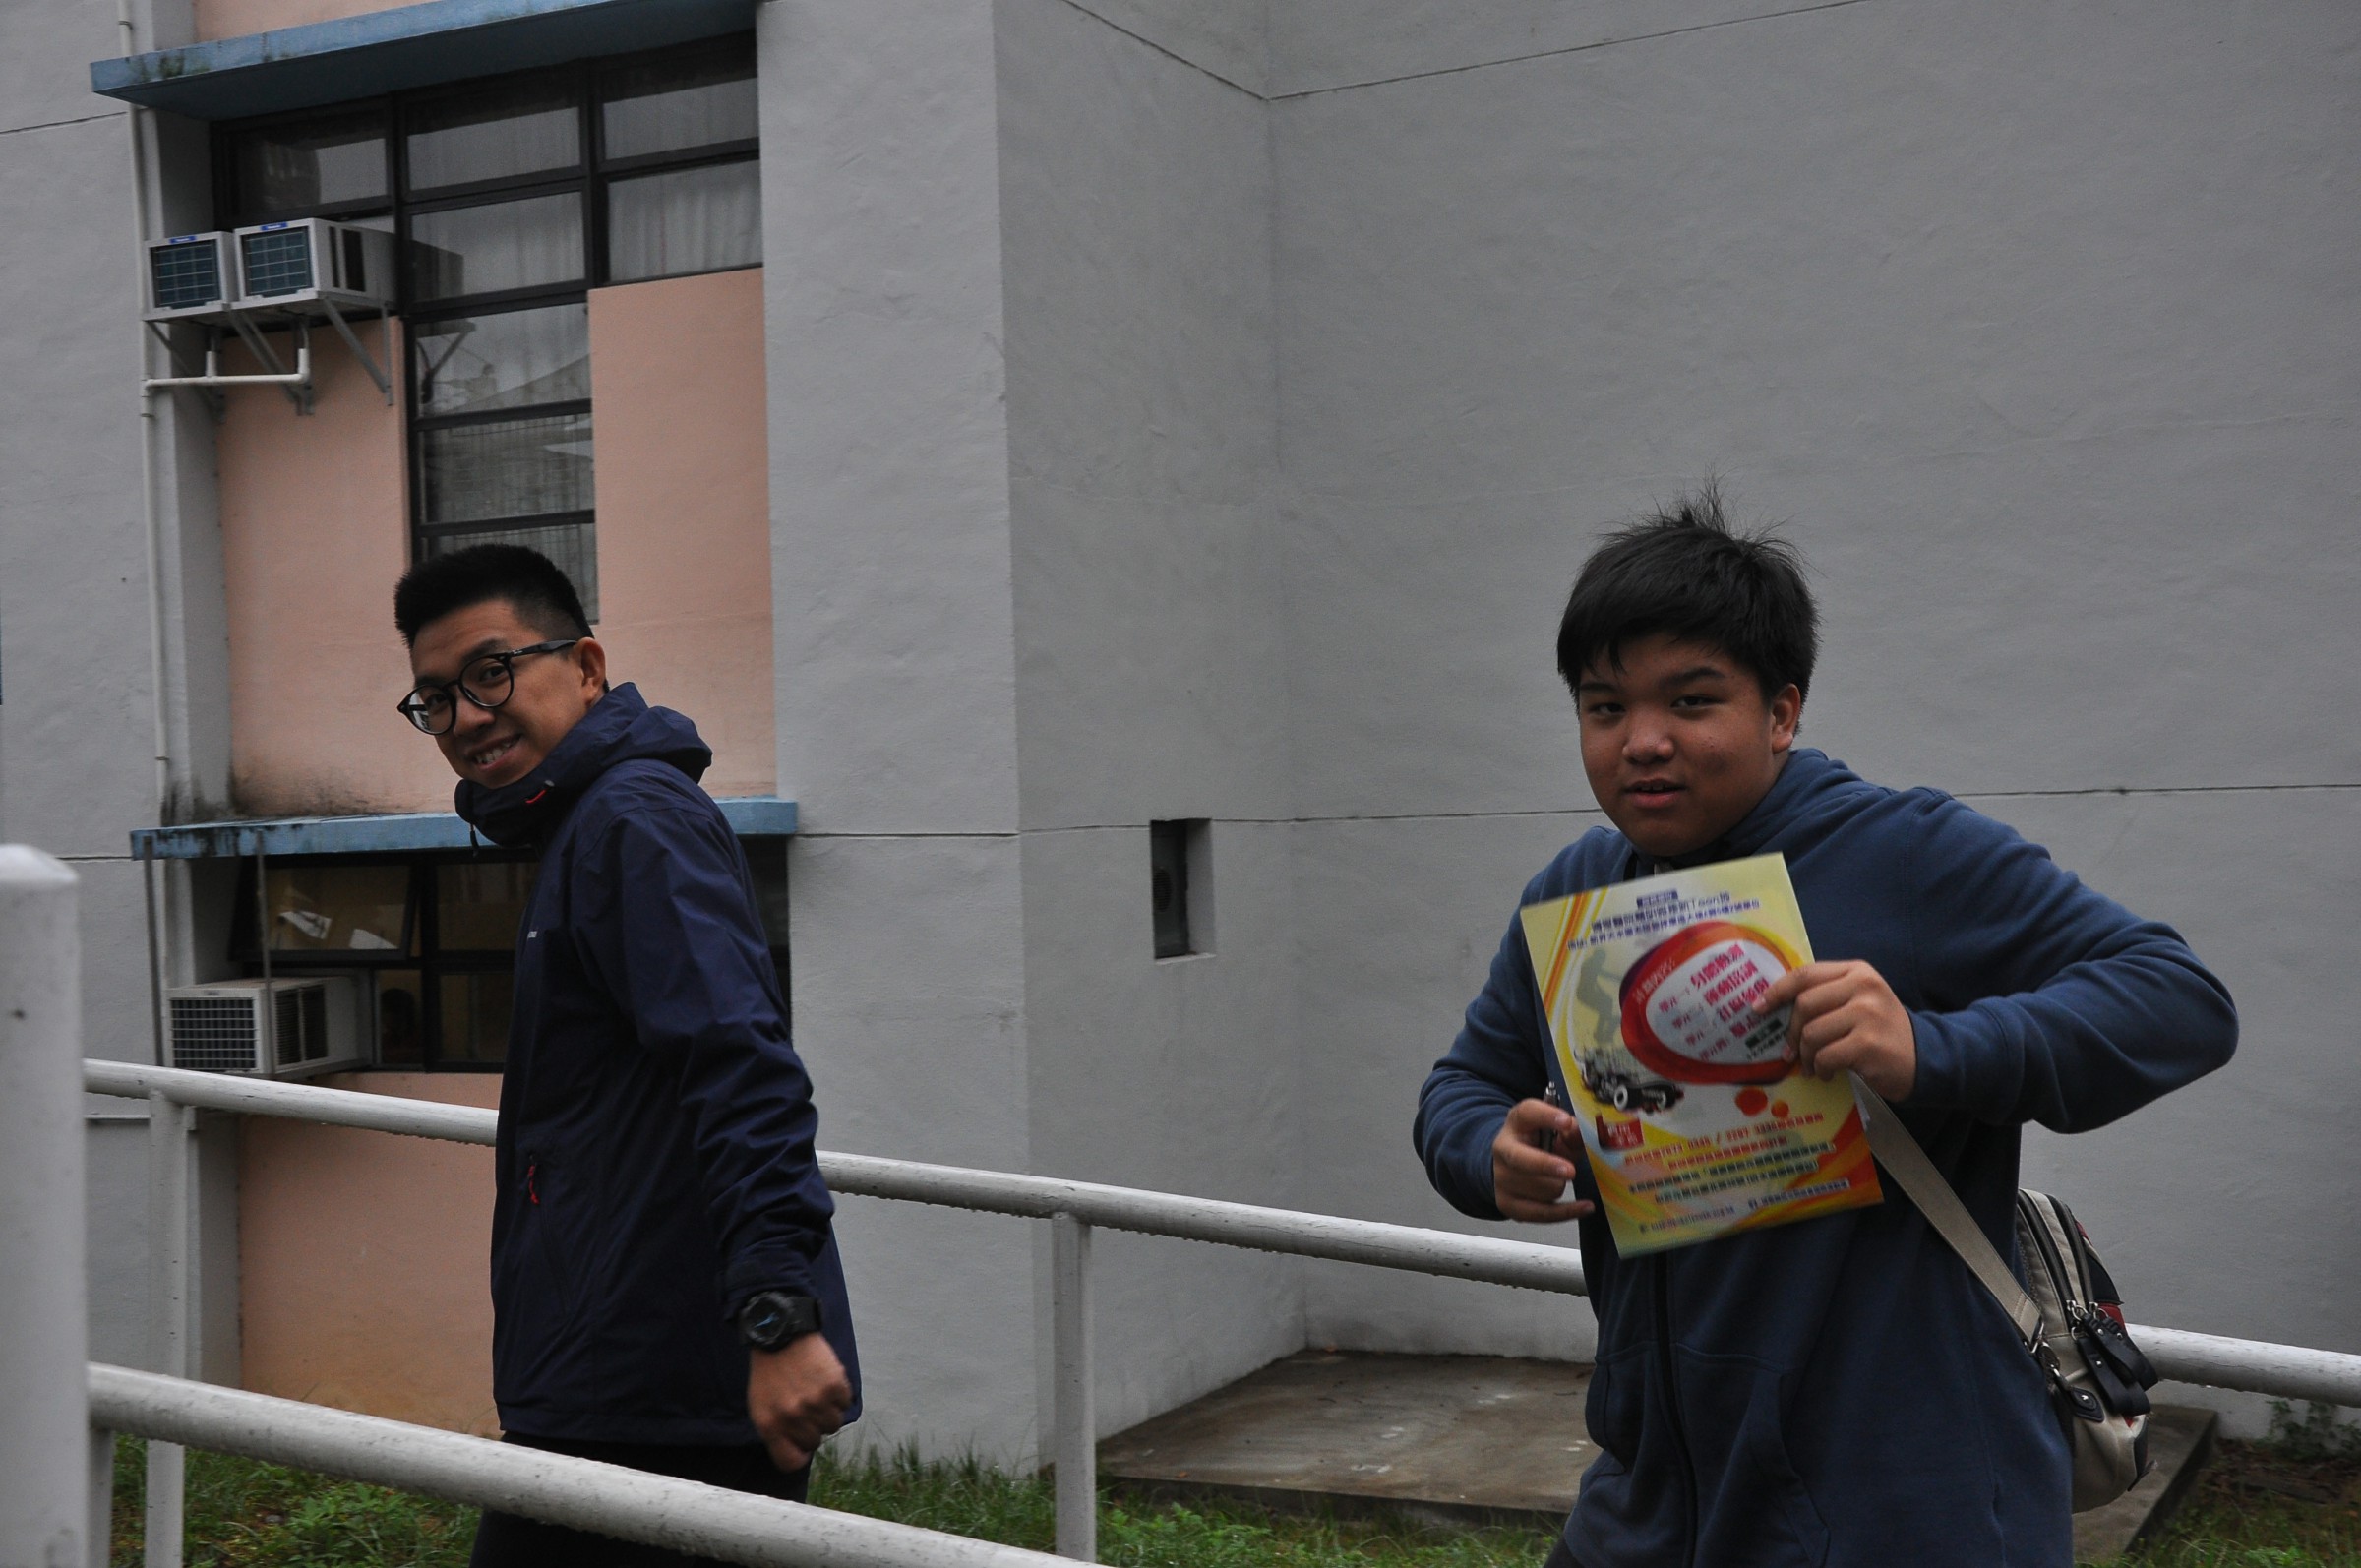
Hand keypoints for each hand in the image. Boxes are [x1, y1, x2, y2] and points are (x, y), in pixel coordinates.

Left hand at [748, 1332, 851, 1472]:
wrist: (780, 1333)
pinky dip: (840, 1395)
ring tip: (817, 1392)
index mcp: (770, 1425)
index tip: (802, 1445)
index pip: (790, 1462)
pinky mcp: (833, 1385)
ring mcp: (814, 1402)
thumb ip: (776, 1432)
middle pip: (815, 1442)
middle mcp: (792, 1417)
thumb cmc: (769, 1372)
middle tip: (807, 1406)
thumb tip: (798, 1451)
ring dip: (829, 1411)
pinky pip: (845, 1403)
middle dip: (813, 1427)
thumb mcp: (759, 1406)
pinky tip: (826, 1381)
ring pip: (834, 1425)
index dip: (799, 1455)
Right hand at [1490, 1098, 1594, 1222]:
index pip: (1527, 1113)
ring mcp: (1502, 1178)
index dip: (1547, 1116)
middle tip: (1570, 1170)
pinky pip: (1542, 1213)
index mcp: (1517, 1123)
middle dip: (1545, 1165)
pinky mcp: (1507, 1204)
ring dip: (1559, 1186)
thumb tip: (1585, 1133)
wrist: (1513, 1167)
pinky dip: (1567, 1211)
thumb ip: (1573, 1131)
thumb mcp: (1558, 1132)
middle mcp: (1503, 1149)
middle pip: (1520, 1159)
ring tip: (1560, 1179)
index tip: (1567, 1122)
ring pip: (1541, 1189)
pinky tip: (1585, 1207)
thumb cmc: (1541, 1146)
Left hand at [1753, 960, 1916, 1099]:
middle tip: (1790, 1051)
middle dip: (1791, 1031)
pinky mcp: (1869, 1044)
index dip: (1777, 991)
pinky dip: (1821, 1068)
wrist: (1924, 1056)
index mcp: (1856, 971)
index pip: (1805, 974)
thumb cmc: (1880, 1030)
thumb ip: (1825, 996)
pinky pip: (1826, 1056)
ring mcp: (1868, 1014)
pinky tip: (1828, 1073)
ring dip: (1806, 1056)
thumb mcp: (1858, 1001)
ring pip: (1812, 1033)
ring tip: (1813, 1066)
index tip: (1757, 1008)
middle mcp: (1863, 987)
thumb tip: (1773, 1006)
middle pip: (1804, 1004)